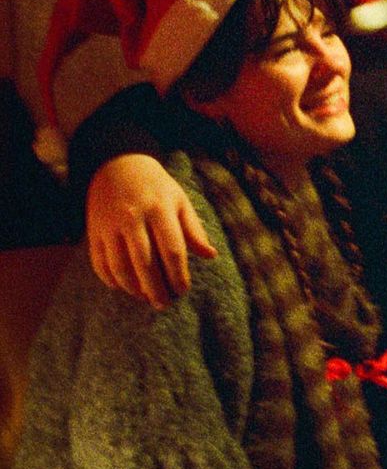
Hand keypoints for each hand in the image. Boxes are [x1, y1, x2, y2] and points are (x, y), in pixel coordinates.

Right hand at [87, 154, 215, 309]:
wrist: (117, 165)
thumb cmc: (156, 187)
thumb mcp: (180, 201)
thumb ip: (194, 229)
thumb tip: (211, 256)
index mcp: (159, 211)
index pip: (172, 250)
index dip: (178, 275)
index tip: (183, 290)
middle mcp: (133, 219)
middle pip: (144, 263)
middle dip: (156, 288)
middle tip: (164, 304)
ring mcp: (110, 226)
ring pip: (120, 266)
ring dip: (133, 287)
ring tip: (145, 298)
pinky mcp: (94, 231)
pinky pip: (99, 261)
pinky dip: (110, 278)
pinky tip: (122, 287)